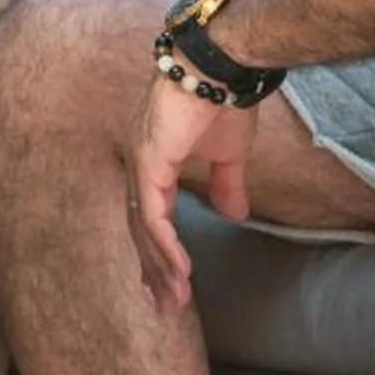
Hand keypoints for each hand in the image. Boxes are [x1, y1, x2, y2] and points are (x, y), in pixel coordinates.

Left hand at [126, 69, 256, 314]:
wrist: (222, 67)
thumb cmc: (224, 100)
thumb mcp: (229, 154)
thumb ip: (226, 184)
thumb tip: (234, 213)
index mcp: (155, 163)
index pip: (150, 216)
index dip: (159, 251)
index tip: (168, 283)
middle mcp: (140, 166)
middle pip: (140, 229)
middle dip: (154, 270)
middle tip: (167, 307)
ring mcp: (140, 163)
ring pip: (144, 228)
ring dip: (161, 267)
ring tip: (176, 300)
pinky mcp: (148, 162)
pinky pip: (153, 215)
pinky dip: (165, 246)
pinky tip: (179, 271)